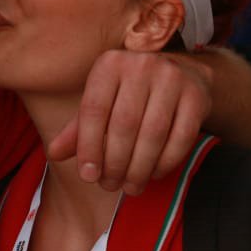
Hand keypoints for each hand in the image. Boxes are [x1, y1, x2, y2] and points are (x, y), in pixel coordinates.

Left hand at [48, 50, 211, 195]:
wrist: (184, 74)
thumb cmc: (131, 93)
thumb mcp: (102, 102)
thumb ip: (78, 128)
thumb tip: (54, 153)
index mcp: (110, 64)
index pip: (93, 109)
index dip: (89, 147)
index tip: (88, 175)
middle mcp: (141, 64)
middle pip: (124, 125)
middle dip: (115, 163)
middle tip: (110, 185)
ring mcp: (173, 78)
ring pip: (153, 134)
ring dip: (139, 168)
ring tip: (130, 186)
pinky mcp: (197, 96)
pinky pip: (181, 138)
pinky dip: (165, 163)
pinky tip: (154, 174)